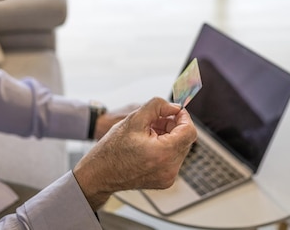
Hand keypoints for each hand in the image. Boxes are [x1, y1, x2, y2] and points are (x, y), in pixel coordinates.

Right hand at [73, 97, 196, 209]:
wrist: (100, 173)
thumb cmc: (113, 148)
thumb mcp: (134, 119)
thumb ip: (157, 106)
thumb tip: (175, 107)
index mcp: (162, 153)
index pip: (189, 131)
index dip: (184, 117)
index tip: (175, 111)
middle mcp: (169, 168)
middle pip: (185, 140)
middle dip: (174, 126)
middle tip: (155, 120)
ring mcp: (168, 177)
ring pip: (180, 148)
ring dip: (170, 136)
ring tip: (149, 132)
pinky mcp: (165, 181)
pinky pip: (173, 159)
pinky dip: (166, 148)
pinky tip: (149, 144)